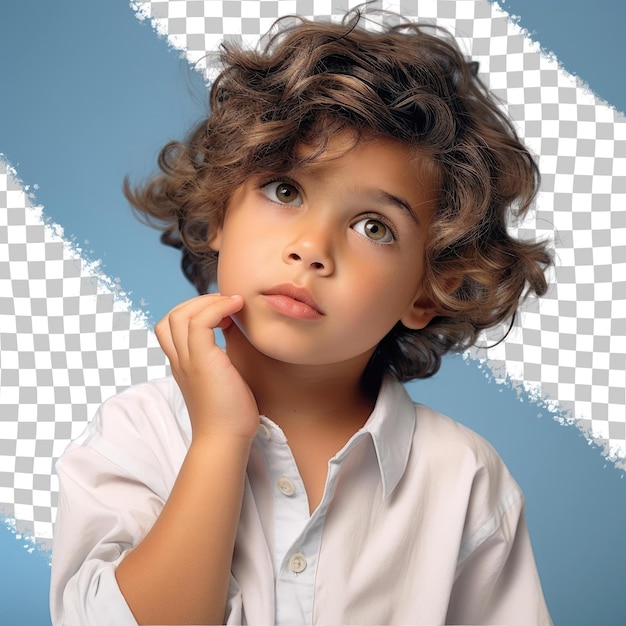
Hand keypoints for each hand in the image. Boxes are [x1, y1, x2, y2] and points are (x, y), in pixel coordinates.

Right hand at [155, 294, 259, 441]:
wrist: (225, 440)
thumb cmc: (230, 414)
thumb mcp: (224, 377)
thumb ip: (222, 354)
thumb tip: (234, 329)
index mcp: (182, 365)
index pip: (171, 328)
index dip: (192, 313)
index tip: (222, 316)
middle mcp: (179, 361)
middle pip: (171, 316)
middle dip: (198, 302)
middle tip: (227, 306)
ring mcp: (187, 360)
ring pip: (181, 315)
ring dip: (209, 301)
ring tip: (233, 304)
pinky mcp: (201, 360)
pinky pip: (200, 321)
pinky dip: (217, 308)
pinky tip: (236, 309)